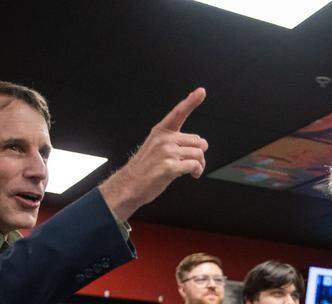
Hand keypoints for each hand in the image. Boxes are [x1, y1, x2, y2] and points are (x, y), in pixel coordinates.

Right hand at [100, 88, 207, 220]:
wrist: (130, 185)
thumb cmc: (145, 168)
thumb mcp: (155, 147)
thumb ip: (174, 141)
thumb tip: (200, 145)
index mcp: (161, 131)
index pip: (178, 113)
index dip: (191, 101)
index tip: (201, 91)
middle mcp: (164, 139)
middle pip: (198, 141)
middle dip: (200, 154)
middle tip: (195, 163)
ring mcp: (167, 152)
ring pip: (198, 154)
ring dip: (200, 165)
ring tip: (193, 171)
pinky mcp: (170, 166)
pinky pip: (194, 165)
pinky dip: (197, 171)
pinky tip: (192, 175)